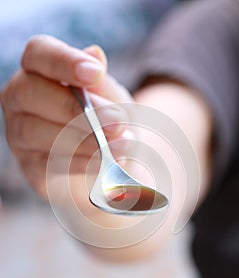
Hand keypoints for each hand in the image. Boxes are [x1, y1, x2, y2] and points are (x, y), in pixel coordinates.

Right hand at [0, 35, 132, 197]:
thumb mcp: (111, 97)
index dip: (63, 61)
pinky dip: (80, 161)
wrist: (110, 160)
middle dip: (73, 107)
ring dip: (82, 138)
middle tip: (115, 120)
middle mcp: (21, 100)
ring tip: (119, 144)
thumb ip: (101, 81)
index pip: (38, 53)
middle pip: (28, 92)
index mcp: (40, 71)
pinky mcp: (31, 165)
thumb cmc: (106, 120)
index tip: (94, 73)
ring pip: (34, 131)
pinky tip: (104, 160)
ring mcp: (21, 134)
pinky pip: (47, 162)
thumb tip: (95, 54)